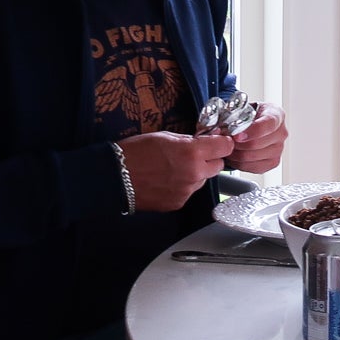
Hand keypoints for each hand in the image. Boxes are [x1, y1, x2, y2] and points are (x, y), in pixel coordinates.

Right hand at [119, 132, 235, 211]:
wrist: (113, 177)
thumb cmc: (135, 152)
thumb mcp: (164, 136)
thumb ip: (188, 140)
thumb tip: (203, 141)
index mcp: (193, 152)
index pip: (226, 146)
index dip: (222, 143)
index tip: (218, 142)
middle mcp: (194, 173)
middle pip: (218, 166)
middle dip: (210, 159)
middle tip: (193, 155)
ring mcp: (187, 190)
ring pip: (203, 180)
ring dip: (195, 174)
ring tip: (173, 169)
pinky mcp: (178, 203)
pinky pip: (188, 192)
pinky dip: (182, 186)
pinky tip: (165, 181)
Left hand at [224, 102, 287, 173]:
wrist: (249, 124)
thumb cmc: (246, 116)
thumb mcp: (241, 109)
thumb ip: (233, 116)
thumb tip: (221, 131)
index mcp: (276, 115)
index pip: (268, 124)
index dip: (251, 131)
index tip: (236, 136)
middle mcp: (281, 132)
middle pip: (257, 144)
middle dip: (236, 144)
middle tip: (225, 141)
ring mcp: (279, 149)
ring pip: (252, 157)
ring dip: (235, 154)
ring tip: (229, 147)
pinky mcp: (273, 162)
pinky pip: (253, 167)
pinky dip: (240, 164)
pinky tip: (236, 156)